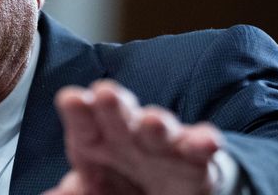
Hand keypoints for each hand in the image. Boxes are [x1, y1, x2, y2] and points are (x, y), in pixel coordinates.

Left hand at [44, 80, 222, 194]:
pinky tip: (207, 140)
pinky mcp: (195, 162)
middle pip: (119, 116)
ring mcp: (162, 145)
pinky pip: (199, 150)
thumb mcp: (95, 187)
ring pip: (159, 129)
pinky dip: (203, 142)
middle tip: (105, 93)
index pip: (83, 123)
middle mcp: (128, 136)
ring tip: (153, 120)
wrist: (166, 189)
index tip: (70, 98)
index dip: (78, 111)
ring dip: (157, 123)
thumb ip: (78, 190)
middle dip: (113, 105)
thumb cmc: (120, 182)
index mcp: (96, 140)